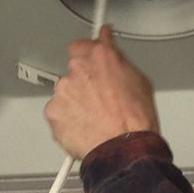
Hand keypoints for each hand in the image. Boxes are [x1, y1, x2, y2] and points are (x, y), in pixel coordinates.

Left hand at [44, 26, 159, 160]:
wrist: (123, 148)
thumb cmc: (135, 120)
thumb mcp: (140, 81)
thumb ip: (119, 61)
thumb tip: (113, 50)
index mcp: (100, 56)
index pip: (84, 44)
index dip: (87, 54)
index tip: (90, 58)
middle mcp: (78, 69)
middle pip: (74, 69)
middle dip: (84, 81)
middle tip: (99, 98)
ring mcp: (63, 90)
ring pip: (65, 91)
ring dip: (75, 100)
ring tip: (95, 117)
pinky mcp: (53, 111)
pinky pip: (58, 112)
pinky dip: (67, 118)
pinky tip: (85, 126)